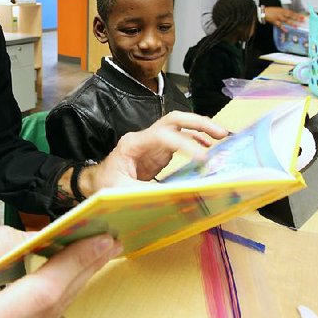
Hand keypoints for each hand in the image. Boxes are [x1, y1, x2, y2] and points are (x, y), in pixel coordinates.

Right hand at [0, 226, 121, 317]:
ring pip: (57, 314)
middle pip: (56, 304)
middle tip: (108, 239)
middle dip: (85, 268)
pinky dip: (63, 293)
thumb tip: (36, 237)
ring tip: (97, 250)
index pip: (41, 292)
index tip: (98, 240)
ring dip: (78, 280)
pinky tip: (73, 272)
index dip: (74, 264)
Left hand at [80, 111, 227, 192]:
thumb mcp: (121, 192)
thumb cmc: (104, 186)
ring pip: (179, 127)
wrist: (96, 183)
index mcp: (132, 144)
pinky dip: (195, 142)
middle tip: (220, 132)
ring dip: (200, 129)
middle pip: (173, 120)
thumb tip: (175, 197)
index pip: (163, 135)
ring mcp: (152, 144)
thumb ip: (147, 193)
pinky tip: (208, 148)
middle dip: (197, 123)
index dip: (185, 143)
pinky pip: (180, 141)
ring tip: (221, 136)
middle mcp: (144, 138)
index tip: (203, 157)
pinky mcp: (159, 152)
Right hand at [264, 7, 305, 30]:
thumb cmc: (271, 10)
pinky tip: (286, 30)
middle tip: (302, 20)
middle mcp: (281, 13)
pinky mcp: (274, 21)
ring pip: (286, 20)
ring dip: (291, 23)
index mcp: (283, 10)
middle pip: (290, 15)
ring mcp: (278, 17)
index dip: (297, 14)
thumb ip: (284, 12)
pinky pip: (279, 25)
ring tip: (296, 26)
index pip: (292, 12)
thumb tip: (290, 15)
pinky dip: (283, 28)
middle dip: (297, 18)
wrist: (263, 12)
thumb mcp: (278, 9)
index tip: (303, 16)